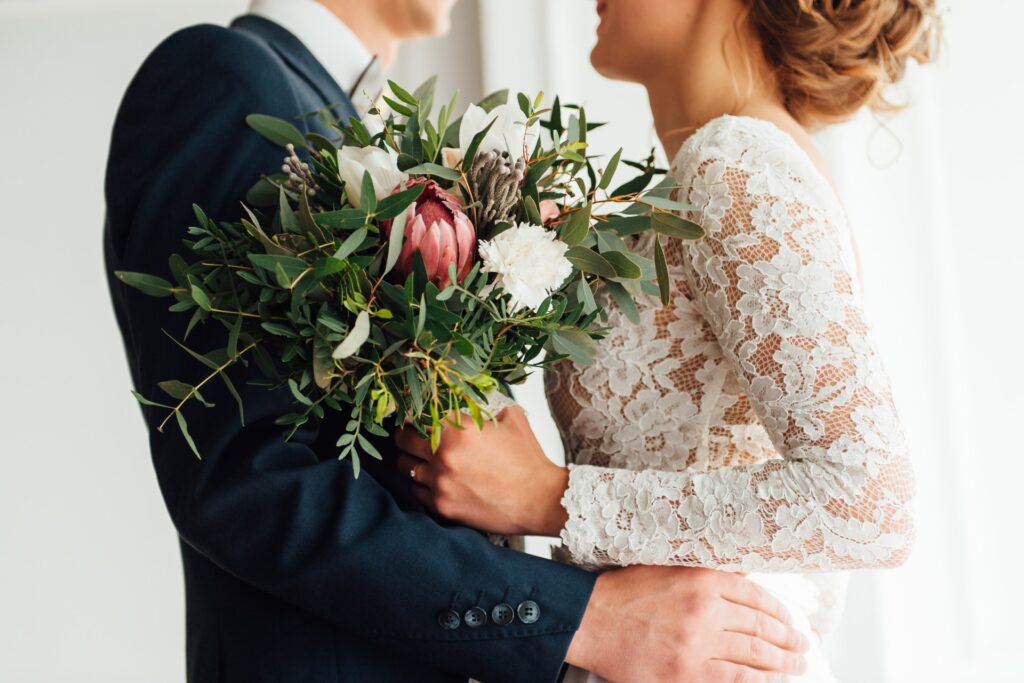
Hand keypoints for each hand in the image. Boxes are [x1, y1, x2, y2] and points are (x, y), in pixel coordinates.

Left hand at [394, 405, 569, 535]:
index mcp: (458, 428)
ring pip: (405, 467)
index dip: (413, 414)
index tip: (413, 416)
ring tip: (421, 460)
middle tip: (410, 436)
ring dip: (411, 461)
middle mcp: (443, 454)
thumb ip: (486, 405)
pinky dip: (421, 484)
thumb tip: (471, 398)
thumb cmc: (527, 459)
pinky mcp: (442, 506)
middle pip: (403, 440)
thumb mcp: (511, 418)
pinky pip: (416, 491)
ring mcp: (440, 482)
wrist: (539, 499)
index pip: (417, 414)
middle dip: (405, 436)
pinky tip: (433, 480)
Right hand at [568, 566, 809, 682]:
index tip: (791, 620)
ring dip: (781, 662)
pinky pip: (734, 679)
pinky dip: (758, 681)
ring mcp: (697, 645)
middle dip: (788, 638)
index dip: (779, 611)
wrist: (589, 618)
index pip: (755, 596)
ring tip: (797, 664)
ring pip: (753, 655)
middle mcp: (705, 611)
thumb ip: (705, 571)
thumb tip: (742, 578)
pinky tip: (773, 681)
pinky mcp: (686, 673)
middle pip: (760, 626)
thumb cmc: (624, 591)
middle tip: (803, 645)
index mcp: (702, 579)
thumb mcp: (667, 566)